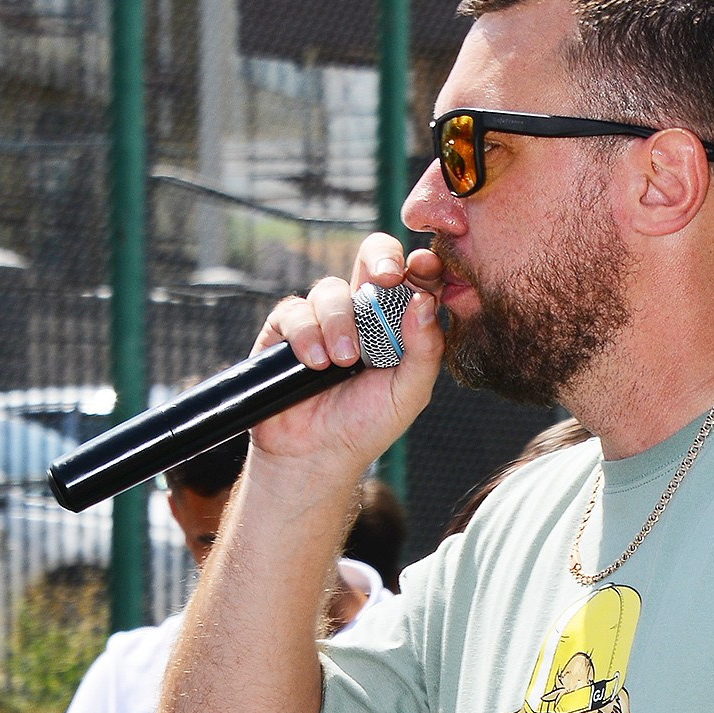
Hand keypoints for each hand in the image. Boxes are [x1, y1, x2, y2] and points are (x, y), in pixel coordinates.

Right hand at [248, 232, 444, 479]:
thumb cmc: (366, 426)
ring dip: (339, 322)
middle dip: (380, 257)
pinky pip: (295, 311)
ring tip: (341, 362)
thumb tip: (425, 300)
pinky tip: (314, 363)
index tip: (423, 270)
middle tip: (385, 278)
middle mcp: (361, 312)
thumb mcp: (409, 393)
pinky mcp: (287, 329)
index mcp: (397, 323)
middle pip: (371, 256)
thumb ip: (426, 350)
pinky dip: (306, 334)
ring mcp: (324, 318)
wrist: (315, 456)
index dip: (419, 266)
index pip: (412, 278)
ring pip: (331, 289)